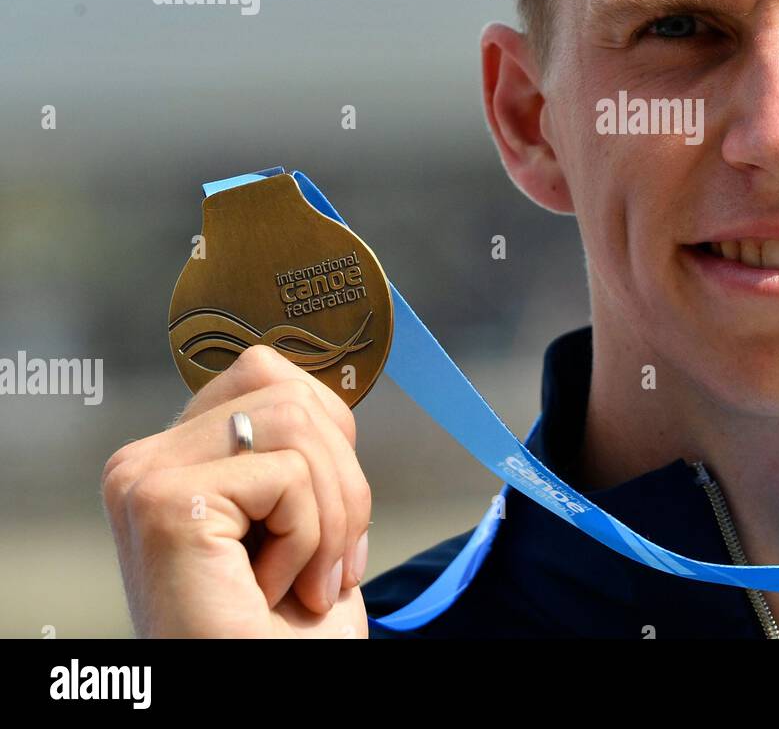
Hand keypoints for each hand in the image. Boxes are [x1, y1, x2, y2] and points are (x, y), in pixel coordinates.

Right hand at [102, 345, 371, 637]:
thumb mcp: (304, 510)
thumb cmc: (284, 628)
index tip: (325, 524)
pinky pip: (289, 475)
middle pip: (292, 395)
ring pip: (298, 423)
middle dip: (342, 484)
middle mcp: (144, 458)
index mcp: (177, 454)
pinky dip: (308, 539)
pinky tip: (271, 589)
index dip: (330, 441)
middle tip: (323, 566)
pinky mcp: (162, 504)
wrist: (266, 695)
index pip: (272, 375)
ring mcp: (144, 477)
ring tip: (299, 580)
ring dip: (328, 518)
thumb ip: (299, 443)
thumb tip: (331, 390)